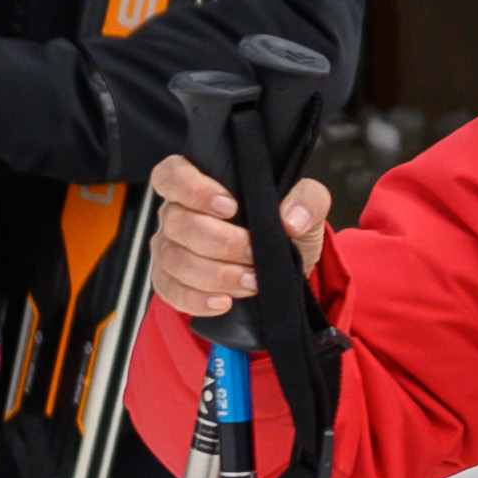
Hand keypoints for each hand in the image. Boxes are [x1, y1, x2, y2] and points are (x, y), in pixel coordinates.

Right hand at [147, 152, 332, 320]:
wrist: (284, 270)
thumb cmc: (284, 228)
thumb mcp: (307, 207)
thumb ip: (307, 201)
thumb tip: (291, 219)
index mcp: (198, 181)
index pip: (172, 175)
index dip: (194, 190)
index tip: (230, 207)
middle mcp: (177, 213)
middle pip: (178, 223)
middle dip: (221, 242)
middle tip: (253, 252)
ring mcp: (169, 248)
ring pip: (176, 260)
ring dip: (217, 275)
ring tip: (251, 282)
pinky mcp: (170, 282)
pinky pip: (173, 292)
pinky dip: (199, 300)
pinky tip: (224, 302)